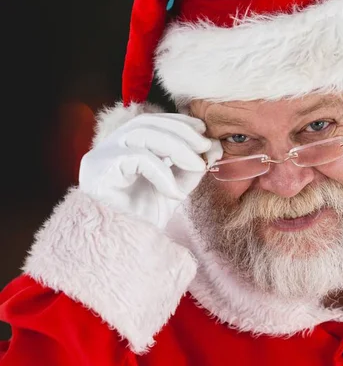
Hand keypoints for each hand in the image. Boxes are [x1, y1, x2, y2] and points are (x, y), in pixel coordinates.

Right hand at [79, 113, 221, 228]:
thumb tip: (213, 146)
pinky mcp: (98, 171)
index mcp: (123, 148)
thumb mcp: (175, 187)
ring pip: (142, 134)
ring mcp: (99, 158)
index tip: (203, 130)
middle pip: (146, 123)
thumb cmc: (143, 221)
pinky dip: (162, 173)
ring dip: (177, 147)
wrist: (124, 250)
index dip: (178, 122)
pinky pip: (137, 158)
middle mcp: (107, 148)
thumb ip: (190, 167)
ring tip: (198, 166)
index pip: (151, 122)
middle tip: (206, 147)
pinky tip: (174, 193)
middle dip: (182, 132)